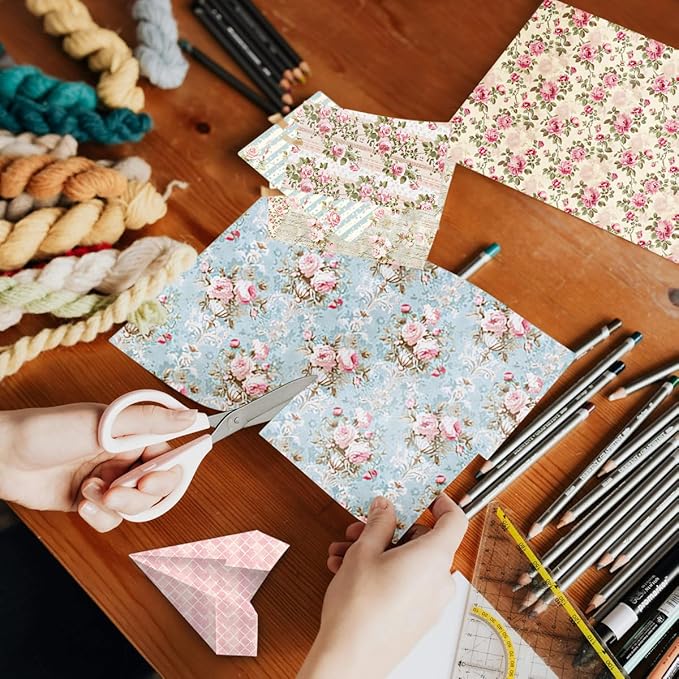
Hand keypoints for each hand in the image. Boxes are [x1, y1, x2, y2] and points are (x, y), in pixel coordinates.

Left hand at [0, 402, 197, 531]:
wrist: (2, 458)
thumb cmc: (49, 431)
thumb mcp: (105, 423)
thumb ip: (150, 421)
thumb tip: (192, 418)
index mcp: (134, 435)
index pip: (170, 455)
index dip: (169, 471)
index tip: (154, 478)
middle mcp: (125, 458)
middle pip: (157, 486)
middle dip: (141, 493)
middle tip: (119, 490)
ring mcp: (108, 482)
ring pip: (136, 506)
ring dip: (117, 504)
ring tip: (93, 493)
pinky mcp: (91, 503)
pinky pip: (112, 519)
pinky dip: (101, 515)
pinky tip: (83, 503)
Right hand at [299, 494, 467, 677]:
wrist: (349, 658)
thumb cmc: (359, 608)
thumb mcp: (364, 550)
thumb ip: (378, 523)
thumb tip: (385, 508)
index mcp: (433, 558)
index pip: (455, 521)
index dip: (442, 504)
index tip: (427, 498)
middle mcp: (438, 581)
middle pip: (423, 541)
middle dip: (389, 531)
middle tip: (360, 530)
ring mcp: (430, 603)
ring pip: (408, 563)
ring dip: (378, 553)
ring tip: (344, 555)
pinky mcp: (417, 618)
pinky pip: (406, 584)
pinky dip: (382, 574)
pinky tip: (350, 574)